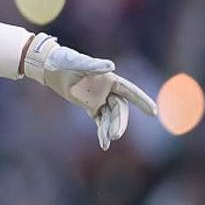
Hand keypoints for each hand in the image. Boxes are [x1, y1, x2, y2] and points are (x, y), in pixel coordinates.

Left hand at [23, 33, 157, 150]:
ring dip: (110, 129)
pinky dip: (102, 132)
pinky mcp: (91, 107)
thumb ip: (93, 65)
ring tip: (108, 141)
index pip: (130, 91)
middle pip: (119, 109)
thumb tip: (111, 66)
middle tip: (116, 135)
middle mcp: (108, 90)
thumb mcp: (77, 62)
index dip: (141, 100)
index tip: (153, 112)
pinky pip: (100, 121)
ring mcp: (100, 99)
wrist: (50, 67)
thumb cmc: (64, 60)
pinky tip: (103, 144)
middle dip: (119, 122)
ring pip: (111, 117)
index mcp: (110, 79)